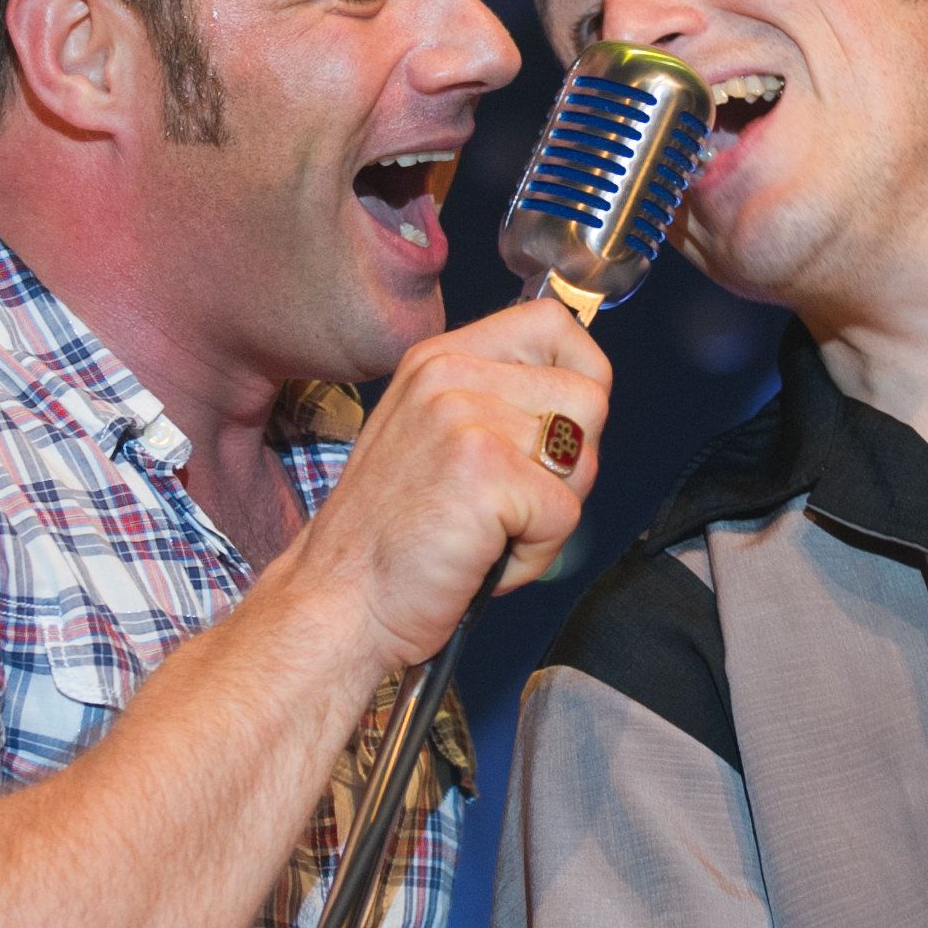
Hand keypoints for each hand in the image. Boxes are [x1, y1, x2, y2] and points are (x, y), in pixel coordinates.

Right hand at [285, 297, 610, 667]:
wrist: (338, 602)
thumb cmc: (389, 541)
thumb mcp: (433, 439)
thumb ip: (496, 407)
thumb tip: (581, 401)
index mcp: (440, 360)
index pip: (552, 325)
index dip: (581, 376)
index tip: (562, 429)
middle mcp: (450, 376)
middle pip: (588, 397)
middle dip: (572, 465)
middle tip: (511, 505)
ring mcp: (463, 419)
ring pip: (583, 460)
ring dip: (551, 516)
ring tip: (489, 534)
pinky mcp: (483, 472)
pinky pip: (564, 515)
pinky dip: (534, 555)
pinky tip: (481, 558)